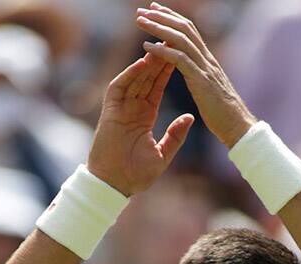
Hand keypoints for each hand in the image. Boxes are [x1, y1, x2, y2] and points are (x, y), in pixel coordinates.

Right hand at [87, 53, 194, 195]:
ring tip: (160, 45)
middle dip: (159, 59)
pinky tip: (143, 63)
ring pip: (134, 78)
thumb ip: (175, 136)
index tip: (180, 56)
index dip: (168, 71)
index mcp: (144, 117)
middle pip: (146, 78)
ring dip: (147, 62)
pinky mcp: (110, 112)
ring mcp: (120, 109)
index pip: (157, 87)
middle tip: (170, 40)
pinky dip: (130, 74)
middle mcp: (132, 109)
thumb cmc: (136, 175)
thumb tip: (190, 118)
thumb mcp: (162, 154)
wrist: (115, 185)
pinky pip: (119, 88)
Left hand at [136, 2, 256, 147]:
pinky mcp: (201, 81)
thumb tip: (195, 74)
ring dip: (158, 28)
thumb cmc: (225, 116)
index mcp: (208, 61)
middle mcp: (207, 60)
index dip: (173, 18)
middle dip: (163, 16)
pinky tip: (147, 46)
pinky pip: (179, 60)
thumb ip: (202, 78)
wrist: (239, 128)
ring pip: (181, 39)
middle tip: (143, 9)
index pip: (190, 31)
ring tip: (140, 21)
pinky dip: (162, 50)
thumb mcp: (211, 91)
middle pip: (184, 28)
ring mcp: (205, 69)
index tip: (156, 10)